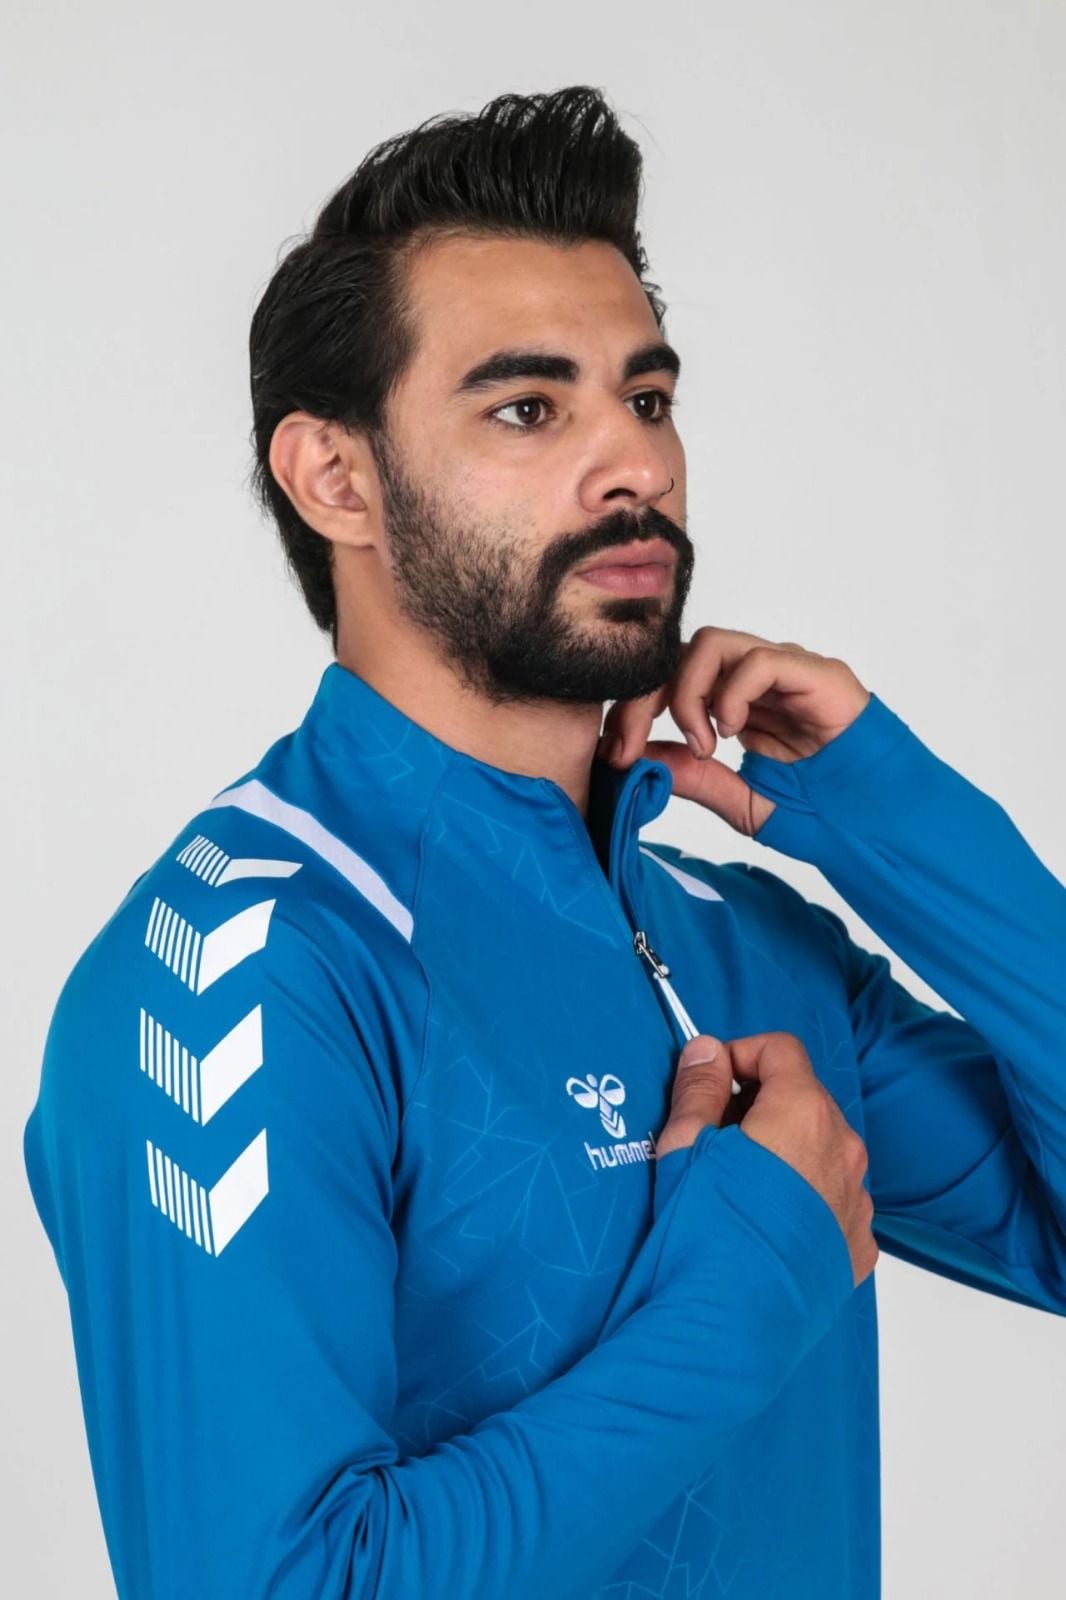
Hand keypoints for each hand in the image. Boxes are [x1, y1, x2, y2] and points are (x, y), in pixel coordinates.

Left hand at [597, 627, 871, 836]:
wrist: (881, 827)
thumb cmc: (822, 814)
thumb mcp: (739, 800)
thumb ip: (692, 776)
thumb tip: (639, 758)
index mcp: (736, 705)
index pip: (668, 682)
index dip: (633, 710)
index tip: (616, 753)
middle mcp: (757, 680)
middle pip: (680, 656)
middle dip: (643, 700)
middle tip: (631, 747)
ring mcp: (787, 671)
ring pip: (712, 644)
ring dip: (688, 694)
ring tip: (702, 744)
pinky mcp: (816, 674)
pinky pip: (759, 660)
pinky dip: (732, 693)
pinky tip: (732, 732)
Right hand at [658, 1031, 877, 1289]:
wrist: (727, 1329)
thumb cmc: (702, 1234)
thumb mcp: (684, 1148)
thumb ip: (699, 1087)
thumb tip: (707, 1049)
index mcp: (803, 1113)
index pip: (781, 1049)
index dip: (740, 1055)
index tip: (711, 1081)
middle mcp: (844, 1150)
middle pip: (805, 1099)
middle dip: (761, 1105)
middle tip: (715, 1137)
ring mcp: (856, 1202)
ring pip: (822, 1151)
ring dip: (785, 1151)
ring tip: (738, 1187)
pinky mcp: (857, 1247)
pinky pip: (833, 1202)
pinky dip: (804, 1199)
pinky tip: (765, 1226)